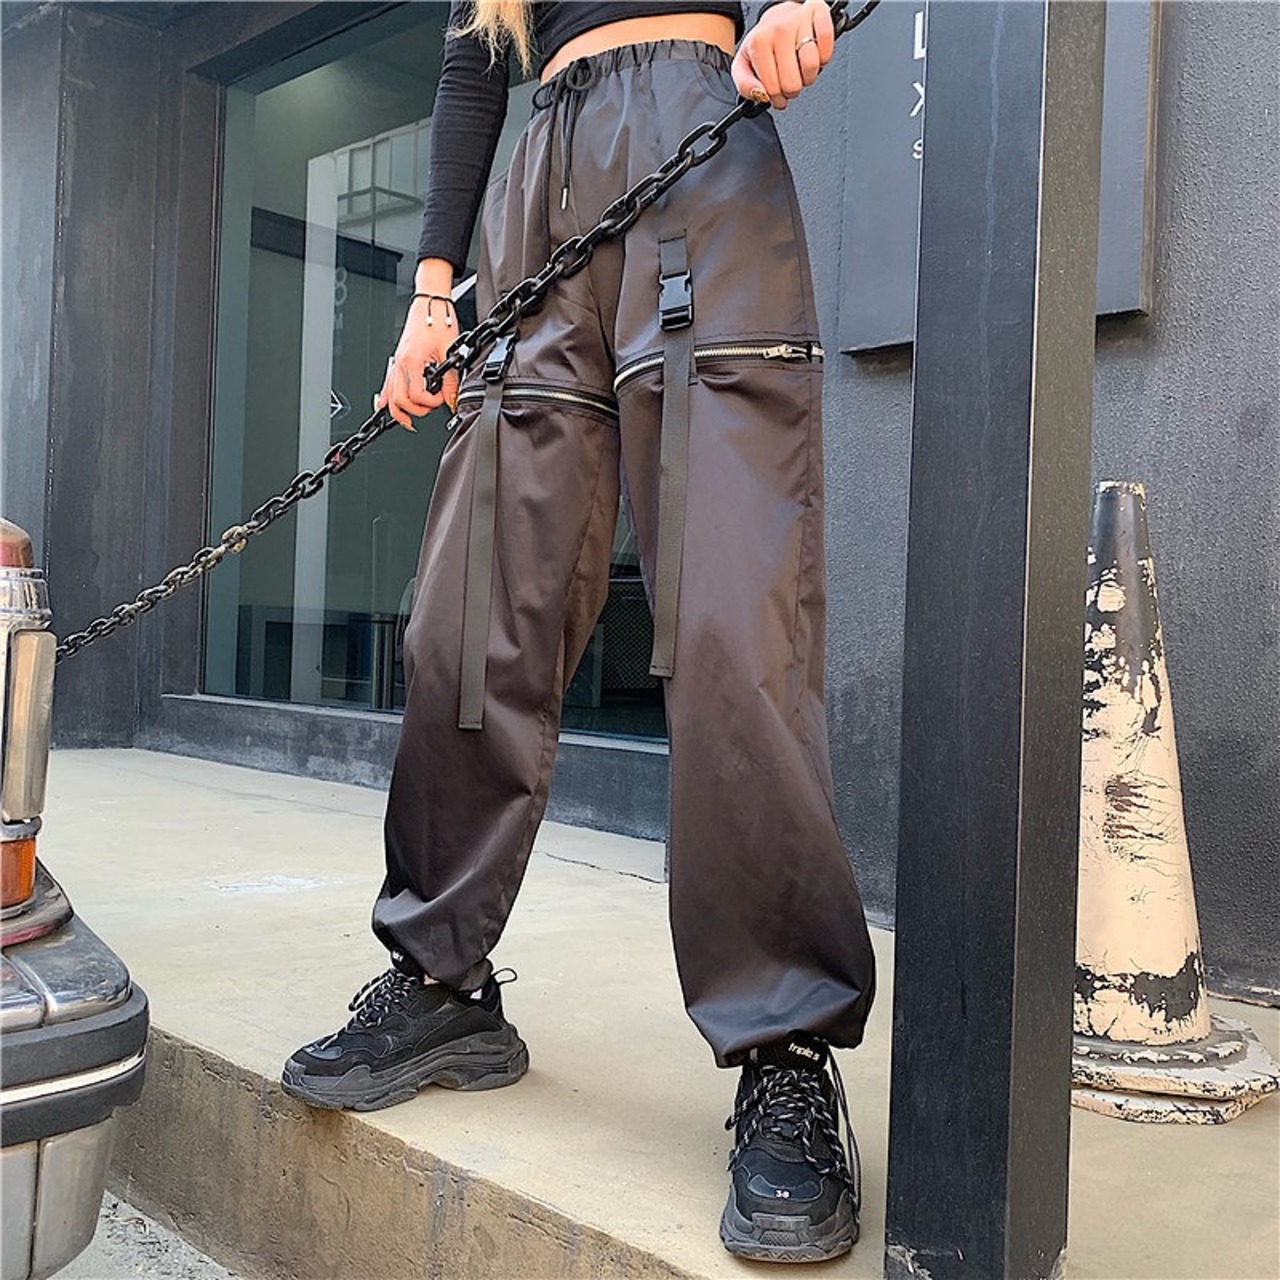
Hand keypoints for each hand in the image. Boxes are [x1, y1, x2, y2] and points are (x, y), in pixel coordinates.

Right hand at [375, 294, 461, 429]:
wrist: (429, 304)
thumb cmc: (437, 321)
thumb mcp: (449, 353)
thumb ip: (451, 381)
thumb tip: (453, 400)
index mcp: (412, 361)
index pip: (416, 395)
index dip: (431, 402)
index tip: (442, 398)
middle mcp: (400, 363)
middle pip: (399, 400)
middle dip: (415, 410)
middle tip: (430, 409)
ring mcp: (396, 363)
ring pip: (389, 396)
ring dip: (399, 411)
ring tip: (408, 421)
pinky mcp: (397, 361)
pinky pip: (387, 384)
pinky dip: (386, 398)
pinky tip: (387, 406)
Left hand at [732, 0, 835, 110]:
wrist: (777, 17)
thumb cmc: (764, 43)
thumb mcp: (744, 65)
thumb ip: (745, 86)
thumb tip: (761, 94)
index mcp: (759, 42)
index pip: (773, 89)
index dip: (776, 98)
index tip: (776, 94)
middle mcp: (779, 29)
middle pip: (793, 83)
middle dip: (792, 90)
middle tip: (789, 82)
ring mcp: (800, 20)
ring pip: (811, 65)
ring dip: (809, 76)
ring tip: (801, 71)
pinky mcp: (818, 13)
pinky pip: (827, 44)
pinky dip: (824, 56)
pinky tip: (814, 56)